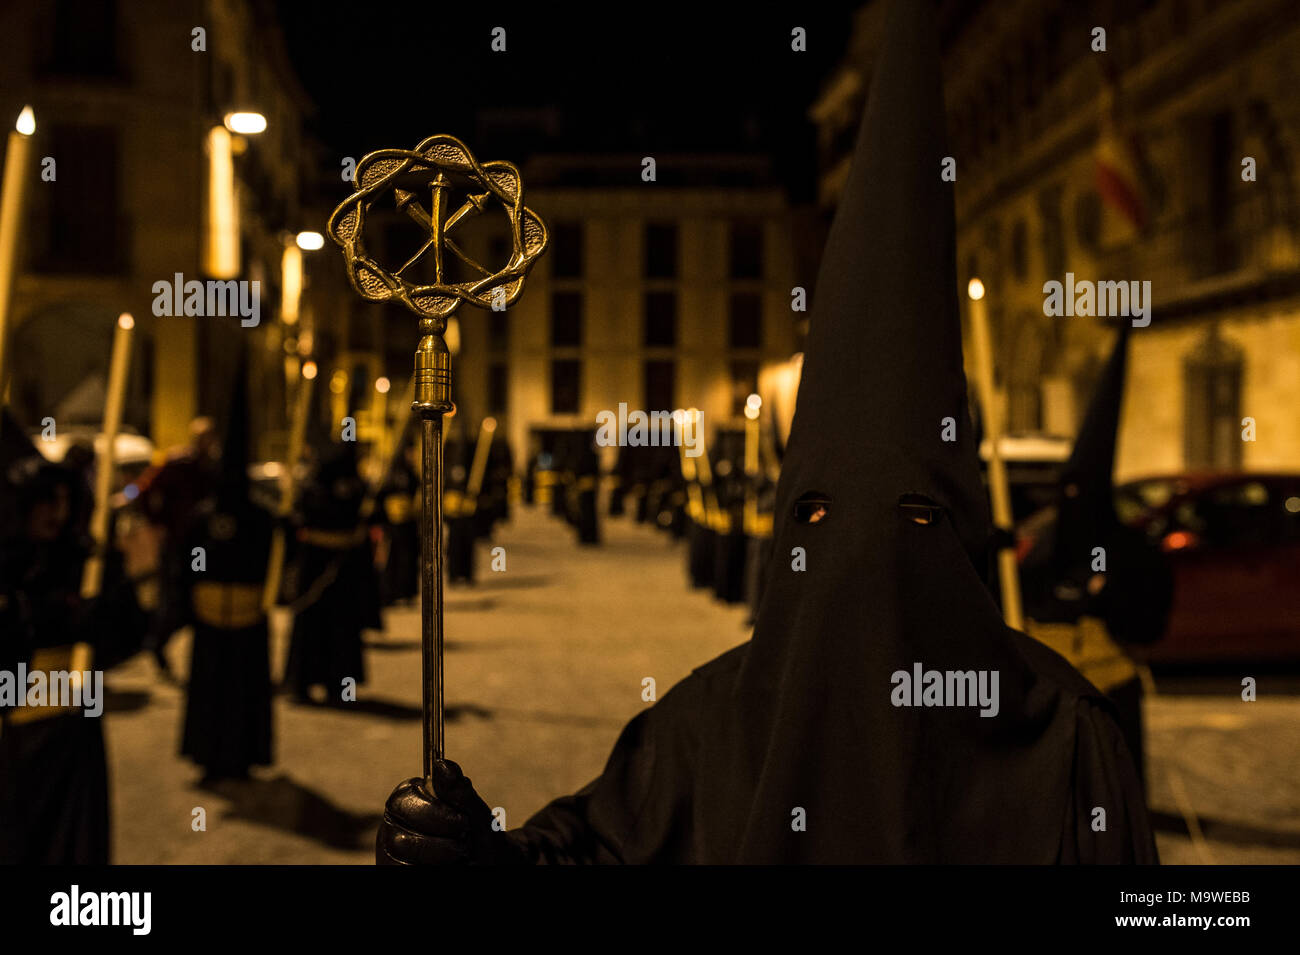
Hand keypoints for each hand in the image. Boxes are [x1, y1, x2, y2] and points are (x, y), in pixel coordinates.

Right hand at [376, 759, 525, 864]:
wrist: (494, 864)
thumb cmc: (482, 837)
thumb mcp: (475, 814)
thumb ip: (459, 791)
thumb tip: (441, 764)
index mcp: (410, 803)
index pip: (402, 800)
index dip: (432, 811)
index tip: (463, 821)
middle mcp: (396, 829)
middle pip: (397, 837)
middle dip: (438, 841)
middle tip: (465, 842)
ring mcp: (395, 856)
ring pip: (402, 861)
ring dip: (439, 858)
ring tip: (459, 855)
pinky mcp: (398, 870)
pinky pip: (406, 872)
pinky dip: (433, 869)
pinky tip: (448, 865)